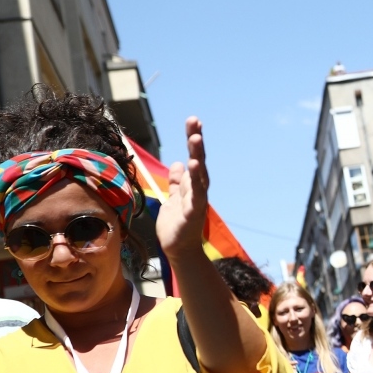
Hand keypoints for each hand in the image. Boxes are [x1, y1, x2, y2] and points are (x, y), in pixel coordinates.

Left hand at [155, 117, 210, 262]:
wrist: (179, 250)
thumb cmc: (176, 226)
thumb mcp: (173, 199)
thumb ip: (176, 182)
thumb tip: (178, 164)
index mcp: (192, 185)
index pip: (194, 157)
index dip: (193, 140)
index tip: (194, 122)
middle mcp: (198, 189)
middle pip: (199, 161)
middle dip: (196, 141)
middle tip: (195, 121)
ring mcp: (198, 200)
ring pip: (199, 174)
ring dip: (198, 155)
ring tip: (195, 138)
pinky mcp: (193, 212)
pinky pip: (196, 193)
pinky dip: (195, 179)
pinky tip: (193, 166)